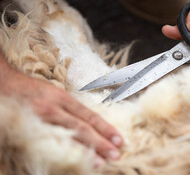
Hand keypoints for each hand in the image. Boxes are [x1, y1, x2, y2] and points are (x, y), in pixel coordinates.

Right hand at [0, 66, 122, 159]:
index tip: (119, 139)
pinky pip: (49, 144)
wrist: (4, 85)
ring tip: (100, 162)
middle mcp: (53, 108)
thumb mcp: (55, 93)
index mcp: (62, 98)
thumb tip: (91, 123)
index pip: (89, 115)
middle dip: (100, 143)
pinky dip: (63, 153)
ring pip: (66, 138)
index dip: (105, 128)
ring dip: (85, 151)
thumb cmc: (32, 89)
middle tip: (116, 154)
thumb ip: (71, 107)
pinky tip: (74, 161)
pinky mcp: (29, 129)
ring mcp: (40, 120)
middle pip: (81, 128)